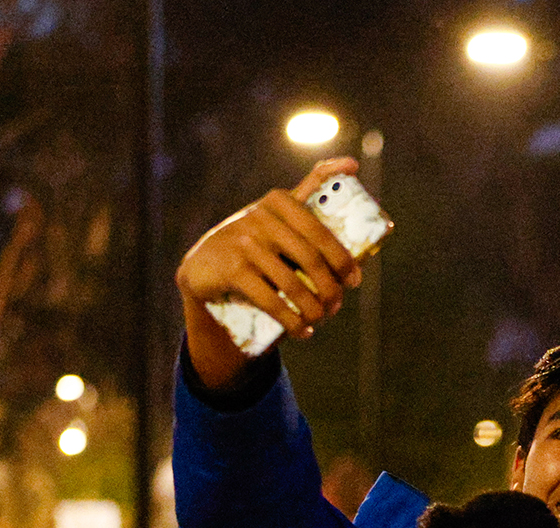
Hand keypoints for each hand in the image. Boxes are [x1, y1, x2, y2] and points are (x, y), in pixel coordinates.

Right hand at [177, 158, 362, 384]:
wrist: (204, 268)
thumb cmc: (256, 242)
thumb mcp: (280, 214)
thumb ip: (310, 190)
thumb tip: (352, 163)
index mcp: (279, 200)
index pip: (321, 230)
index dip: (343, 259)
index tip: (355, 281)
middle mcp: (260, 216)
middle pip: (311, 259)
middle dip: (331, 289)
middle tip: (336, 306)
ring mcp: (243, 242)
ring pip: (294, 284)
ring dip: (314, 310)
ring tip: (319, 320)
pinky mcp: (231, 270)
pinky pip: (271, 300)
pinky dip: (291, 321)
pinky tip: (301, 331)